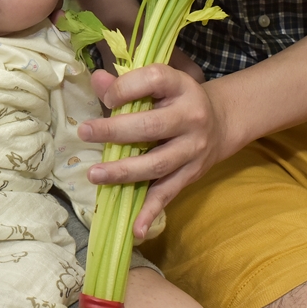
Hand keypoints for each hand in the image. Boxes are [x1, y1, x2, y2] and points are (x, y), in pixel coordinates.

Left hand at [79, 64, 231, 237]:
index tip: (107, 98)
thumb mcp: (158, 86)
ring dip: (124, 171)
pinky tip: (134, 228)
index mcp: (180, 86)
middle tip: (85, 133)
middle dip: (115, 131)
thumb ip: (126, 84)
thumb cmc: (176, 101)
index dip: (127, 87)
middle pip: (152, 126)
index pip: (154, 79)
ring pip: (157, 163)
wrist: (221, 123)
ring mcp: (193, 149)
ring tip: (95, 175)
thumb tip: (96, 79)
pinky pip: (167, 194)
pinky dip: (150, 213)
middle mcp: (191, 117)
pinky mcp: (191, 174)